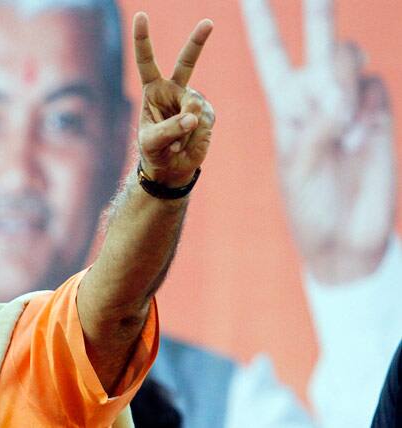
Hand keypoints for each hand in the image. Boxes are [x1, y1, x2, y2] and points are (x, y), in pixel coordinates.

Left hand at [134, 13, 214, 187]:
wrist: (172, 168)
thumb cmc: (154, 152)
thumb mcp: (152, 142)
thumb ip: (169, 129)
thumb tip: (192, 118)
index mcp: (153, 90)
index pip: (146, 61)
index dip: (143, 39)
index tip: (141, 16)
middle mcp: (174, 90)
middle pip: (187, 62)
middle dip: (198, 41)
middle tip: (208, 22)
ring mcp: (193, 101)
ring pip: (193, 109)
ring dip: (184, 131)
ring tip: (176, 143)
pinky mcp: (207, 114)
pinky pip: (203, 122)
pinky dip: (194, 137)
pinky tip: (188, 143)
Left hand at [241, 0, 394, 282]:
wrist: (345, 240)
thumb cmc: (310, 208)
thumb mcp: (298, 171)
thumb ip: (314, 131)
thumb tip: (338, 97)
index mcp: (286, 110)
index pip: (272, 56)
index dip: (263, 23)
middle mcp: (317, 101)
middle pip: (316, 44)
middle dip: (317, 12)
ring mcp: (351, 107)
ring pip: (350, 59)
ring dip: (343, 79)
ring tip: (340, 123)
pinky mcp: (379, 117)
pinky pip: (375, 88)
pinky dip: (367, 103)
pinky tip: (359, 132)